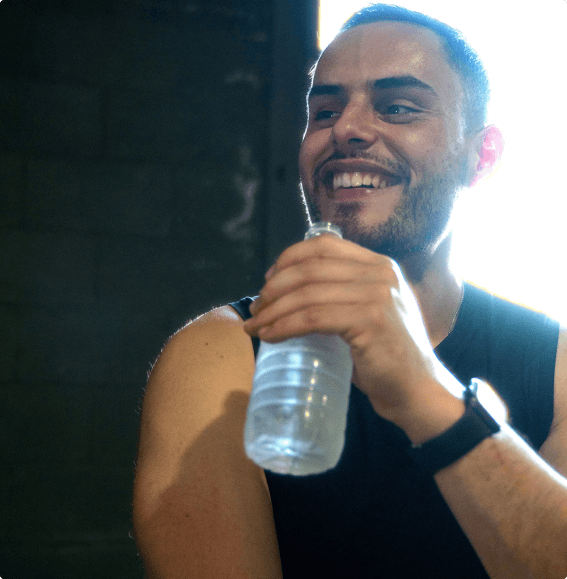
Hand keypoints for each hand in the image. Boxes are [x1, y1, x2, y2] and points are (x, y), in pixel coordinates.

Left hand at [244, 234, 463, 441]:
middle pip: (310, 268)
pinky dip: (284, 327)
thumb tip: (289, 290)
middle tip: (256, 309)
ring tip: (255, 327)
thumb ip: (342, 292)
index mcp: (379, 264)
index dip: (288, 258)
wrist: (418, 390)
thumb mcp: (369, 311)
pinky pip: (312, 318)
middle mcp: (380, 272)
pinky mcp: (369, 320)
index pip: (324, 245)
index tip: (268, 280)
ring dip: (272, 311)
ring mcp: (377, 294)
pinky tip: (270, 337)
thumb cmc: (387, 356)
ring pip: (307, 293)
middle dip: (274, 288)